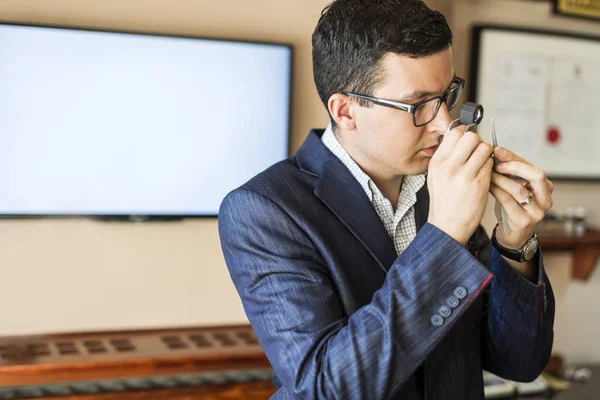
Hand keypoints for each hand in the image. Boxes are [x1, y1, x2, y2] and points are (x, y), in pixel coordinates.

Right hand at [427, 126, 493, 244]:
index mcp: (437, 162)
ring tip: (482, 164)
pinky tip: (484, 175)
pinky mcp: (479, 184)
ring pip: (484, 148)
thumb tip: (459, 137)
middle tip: (477, 152)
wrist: (447, 226)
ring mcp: (464, 175)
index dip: (464, 135)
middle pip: (471, 137)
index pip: (454, 133)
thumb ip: (446, 157)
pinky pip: (490, 164)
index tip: (467, 142)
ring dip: (487, 154)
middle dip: (478, 142)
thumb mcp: (435, 176)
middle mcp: (449, 166)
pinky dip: (490, 167)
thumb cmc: (443, 202)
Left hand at [490, 147, 553, 249]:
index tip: (497, 151)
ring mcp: (537, 211)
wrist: (514, 236)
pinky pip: (508, 201)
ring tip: (488, 174)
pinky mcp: (524, 221)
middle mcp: (545, 199)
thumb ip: (510, 173)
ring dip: (501, 179)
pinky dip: (496, 191)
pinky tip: (488, 186)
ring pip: (519, 189)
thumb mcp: (515, 188)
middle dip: (514, 166)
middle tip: (496, 164)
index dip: (513, 157)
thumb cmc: (513, 208)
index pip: (532, 166)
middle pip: (536, 175)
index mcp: (546, 187)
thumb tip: (496, 152)